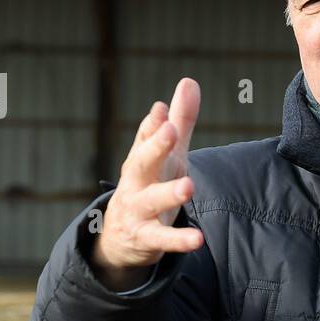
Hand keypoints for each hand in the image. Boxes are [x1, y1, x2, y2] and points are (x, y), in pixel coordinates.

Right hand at [90, 79, 204, 290]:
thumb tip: (189, 81)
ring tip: (188, 186)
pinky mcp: (145, 237)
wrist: (121, 237)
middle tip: (170, 130)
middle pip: (140, 163)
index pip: (143, 139)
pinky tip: (197, 238)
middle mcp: (135, 182)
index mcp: (142, 159)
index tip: (162, 109)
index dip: (152, 125)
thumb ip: (180, 120)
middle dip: (154, 147)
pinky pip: (161, 239)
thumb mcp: (168, 154)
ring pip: (150, 201)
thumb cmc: (150, 185)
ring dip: (168, 194)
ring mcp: (138, 210)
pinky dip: (178, 239)